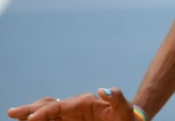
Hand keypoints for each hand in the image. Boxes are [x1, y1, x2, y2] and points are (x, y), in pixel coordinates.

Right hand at [7, 88, 134, 120]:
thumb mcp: (124, 108)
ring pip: (46, 112)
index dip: (44, 112)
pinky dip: (40, 120)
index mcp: (84, 102)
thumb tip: (103, 88)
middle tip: (12, 112)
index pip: (59, 106)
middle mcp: (74, 107)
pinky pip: (52, 120)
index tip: (31, 119)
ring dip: (31, 114)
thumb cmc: (126, 116)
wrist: (129, 120)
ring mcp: (71, 115)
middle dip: (30, 109)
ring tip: (15, 116)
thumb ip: (116, 97)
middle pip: (48, 106)